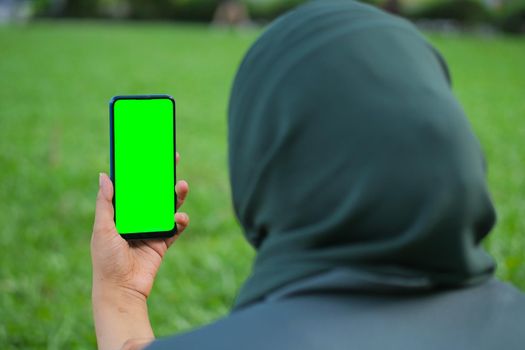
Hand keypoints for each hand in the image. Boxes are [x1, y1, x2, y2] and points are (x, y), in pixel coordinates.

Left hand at [91, 152, 188, 349]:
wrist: (121, 291)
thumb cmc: (106, 261)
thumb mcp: (102, 229)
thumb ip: (105, 203)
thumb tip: (104, 175)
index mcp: (119, 214)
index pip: (131, 188)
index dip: (138, 171)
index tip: (147, 154)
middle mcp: (136, 219)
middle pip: (152, 194)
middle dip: (162, 178)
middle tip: (171, 159)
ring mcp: (151, 230)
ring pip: (166, 207)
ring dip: (175, 196)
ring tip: (182, 186)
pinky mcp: (162, 242)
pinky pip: (175, 227)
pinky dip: (180, 221)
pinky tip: (181, 218)